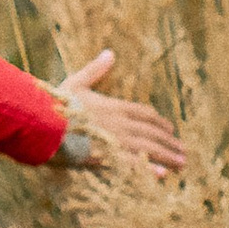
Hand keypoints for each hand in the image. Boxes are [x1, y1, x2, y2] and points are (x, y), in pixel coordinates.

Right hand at [54, 50, 186, 180]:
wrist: (45, 124)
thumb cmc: (57, 103)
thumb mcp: (76, 83)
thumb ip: (95, 71)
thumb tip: (110, 53)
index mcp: (114, 106)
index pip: (144, 114)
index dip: (159, 122)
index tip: (171, 130)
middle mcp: (121, 124)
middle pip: (153, 133)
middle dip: (170, 142)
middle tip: (183, 151)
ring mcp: (117, 142)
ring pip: (150, 149)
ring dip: (168, 156)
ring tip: (181, 164)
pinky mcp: (110, 158)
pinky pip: (135, 165)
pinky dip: (151, 170)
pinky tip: (163, 175)